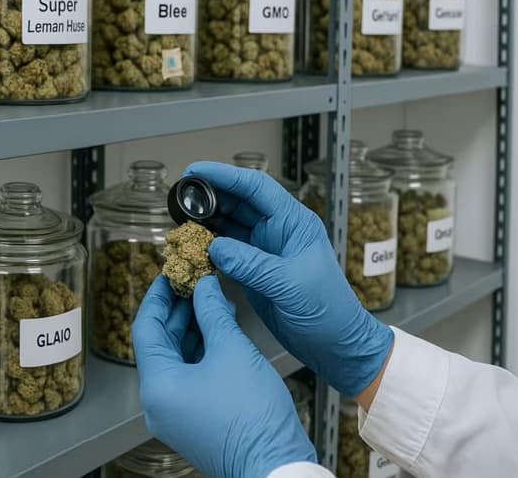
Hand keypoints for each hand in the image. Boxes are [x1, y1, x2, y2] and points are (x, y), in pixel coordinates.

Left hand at [133, 275, 315, 477]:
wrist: (277, 467)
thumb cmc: (253, 418)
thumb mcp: (232, 350)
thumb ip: (213, 313)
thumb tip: (204, 287)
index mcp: (157, 385)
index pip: (146, 327)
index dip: (158, 296)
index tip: (168, 274)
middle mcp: (158, 402)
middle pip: (159, 344)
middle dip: (178, 311)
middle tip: (192, 283)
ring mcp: (174, 414)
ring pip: (175, 360)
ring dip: (192, 330)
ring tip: (211, 302)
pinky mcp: (192, 420)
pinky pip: (188, 377)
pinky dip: (200, 352)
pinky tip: (219, 332)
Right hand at [183, 161, 393, 396]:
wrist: (336, 346)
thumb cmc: (329, 313)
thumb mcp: (291, 286)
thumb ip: (252, 264)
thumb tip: (216, 247)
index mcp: (294, 223)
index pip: (256, 187)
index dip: (224, 175)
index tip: (196, 171)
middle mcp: (278, 230)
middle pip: (239, 200)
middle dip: (210, 194)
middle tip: (181, 193)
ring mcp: (265, 249)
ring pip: (230, 223)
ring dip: (206, 218)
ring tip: (181, 215)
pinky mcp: (255, 269)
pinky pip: (227, 248)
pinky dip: (208, 244)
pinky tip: (193, 243)